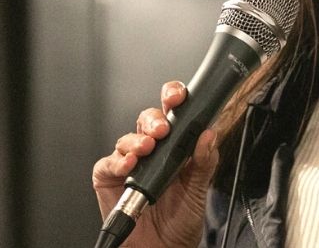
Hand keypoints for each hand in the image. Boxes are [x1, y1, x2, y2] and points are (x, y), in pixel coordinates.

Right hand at [92, 81, 219, 247]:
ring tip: (147, 149)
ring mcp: (129, 162)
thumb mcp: (198, 190)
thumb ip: (204, 162)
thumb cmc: (179, 221)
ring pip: (128, 138)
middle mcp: (151, 150)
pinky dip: (117, 161)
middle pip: (147, 120)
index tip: (179, 96)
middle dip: (154, 119)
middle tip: (162, 129)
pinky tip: (129, 164)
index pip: (173, 113)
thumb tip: (210, 134)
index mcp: (175, 146)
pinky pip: (108, 162)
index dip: (173, 98)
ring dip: (137, 140)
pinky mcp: (108, 177)